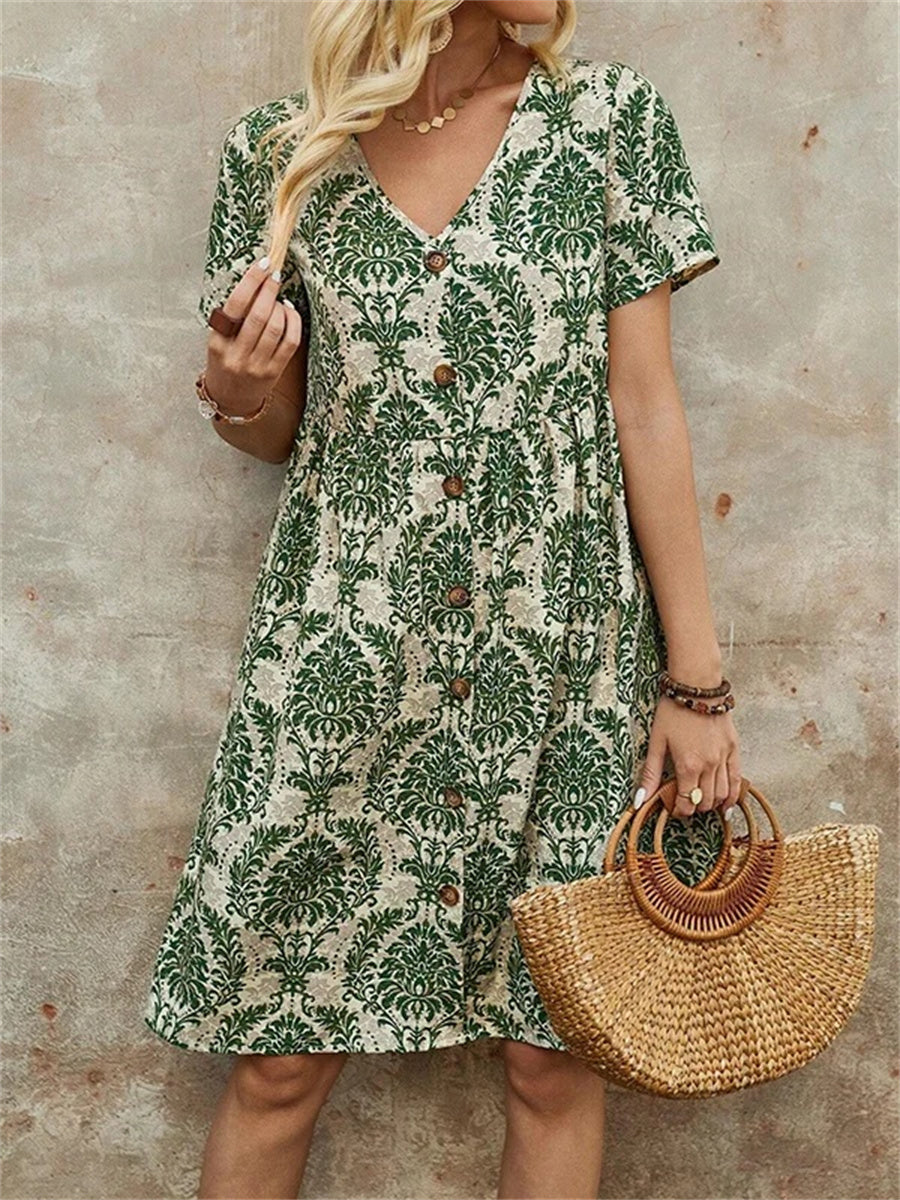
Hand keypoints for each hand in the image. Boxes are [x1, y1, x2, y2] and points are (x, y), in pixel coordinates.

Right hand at [205, 256, 302, 415]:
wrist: (230, 399)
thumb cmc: (224, 362)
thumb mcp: (218, 340)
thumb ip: (233, 317)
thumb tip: (256, 283)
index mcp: (218, 342)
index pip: (236, 305)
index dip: (252, 281)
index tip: (263, 265)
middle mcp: (236, 355)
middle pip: (259, 314)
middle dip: (270, 289)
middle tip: (275, 275)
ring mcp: (256, 366)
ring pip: (276, 327)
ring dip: (280, 306)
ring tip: (278, 299)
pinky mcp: (274, 372)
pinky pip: (290, 342)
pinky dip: (293, 321)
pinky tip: (288, 312)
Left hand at [634, 695, 741, 820]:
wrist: (696, 688)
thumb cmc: (673, 711)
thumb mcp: (656, 742)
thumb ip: (650, 774)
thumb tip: (639, 801)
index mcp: (688, 765)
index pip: (686, 803)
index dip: (679, 811)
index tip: (673, 808)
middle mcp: (709, 765)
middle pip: (704, 802)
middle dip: (694, 809)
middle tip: (685, 804)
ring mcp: (724, 758)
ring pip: (723, 795)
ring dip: (712, 804)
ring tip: (701, 801)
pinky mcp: (734, 749)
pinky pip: (738, 780)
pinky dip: (733, 795)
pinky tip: (727, 803)